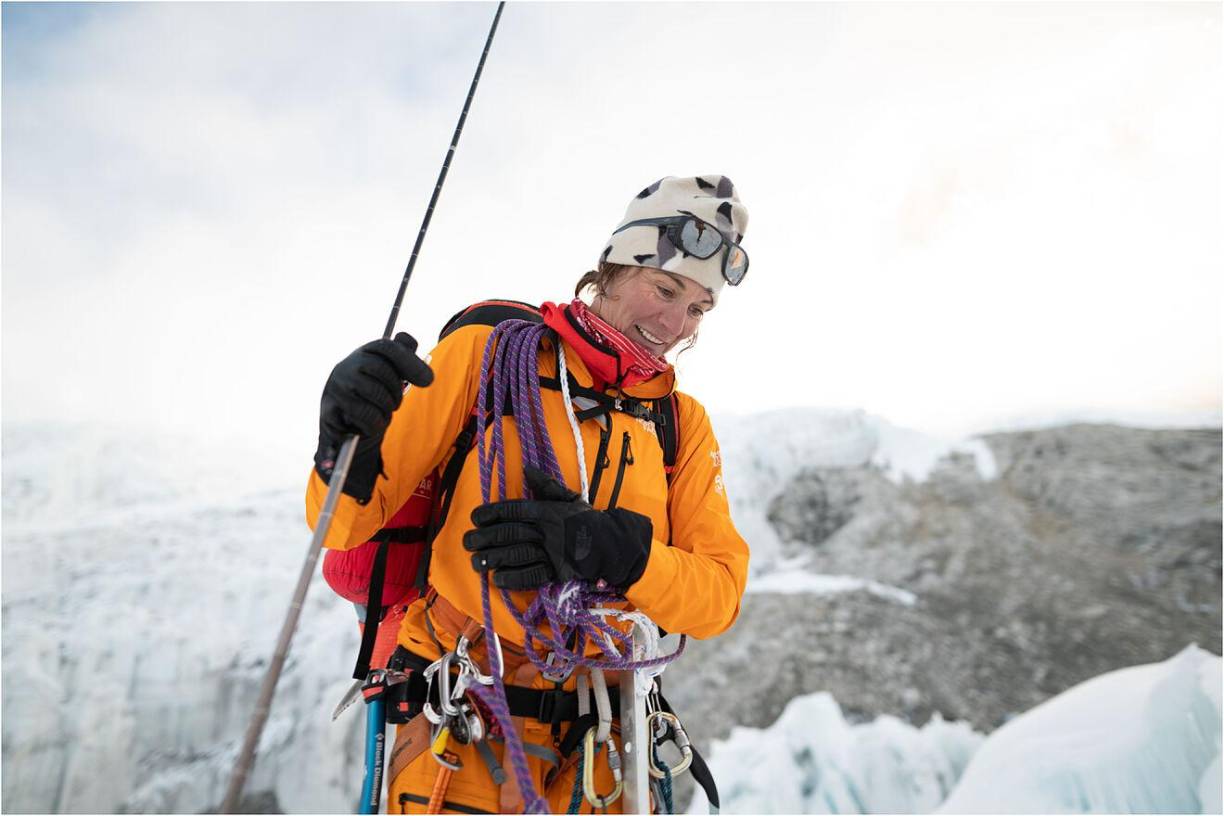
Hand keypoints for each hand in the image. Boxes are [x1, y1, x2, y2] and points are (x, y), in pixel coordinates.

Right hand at [314, 332, 433, 501]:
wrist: (343, 424)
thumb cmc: (372, 395)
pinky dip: (373, 424)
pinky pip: (365, 416)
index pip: (388, 347)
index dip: (410, 361)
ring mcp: (336, 386)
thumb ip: (404, 355)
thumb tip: (409, 341)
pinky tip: (368, 425)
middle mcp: (346, 365)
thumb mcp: (390, 374)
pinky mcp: (330, 409)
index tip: (428, 380)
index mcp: (364, 354)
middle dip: (396, 392)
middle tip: (395, 404)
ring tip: (380, 413)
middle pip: (384, 371)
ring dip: (386, 410)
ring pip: (376, 395)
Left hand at [463, 467, 651, 590]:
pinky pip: (531, 576)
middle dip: (485, 538)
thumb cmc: (587, 520)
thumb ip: (546, 485)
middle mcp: (548, 531)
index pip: (514, 509)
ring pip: (516, 554)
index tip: (475, 518)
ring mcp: (552, 553)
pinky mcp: (557, 572)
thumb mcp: (569, 498)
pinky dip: (512, 578)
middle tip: (467, 541)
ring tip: (476, 562)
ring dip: (493, 559)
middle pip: (510, 533)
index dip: (492, 513)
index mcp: (548, 511)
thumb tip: (528, 470)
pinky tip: (497, 579)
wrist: (611, 545)